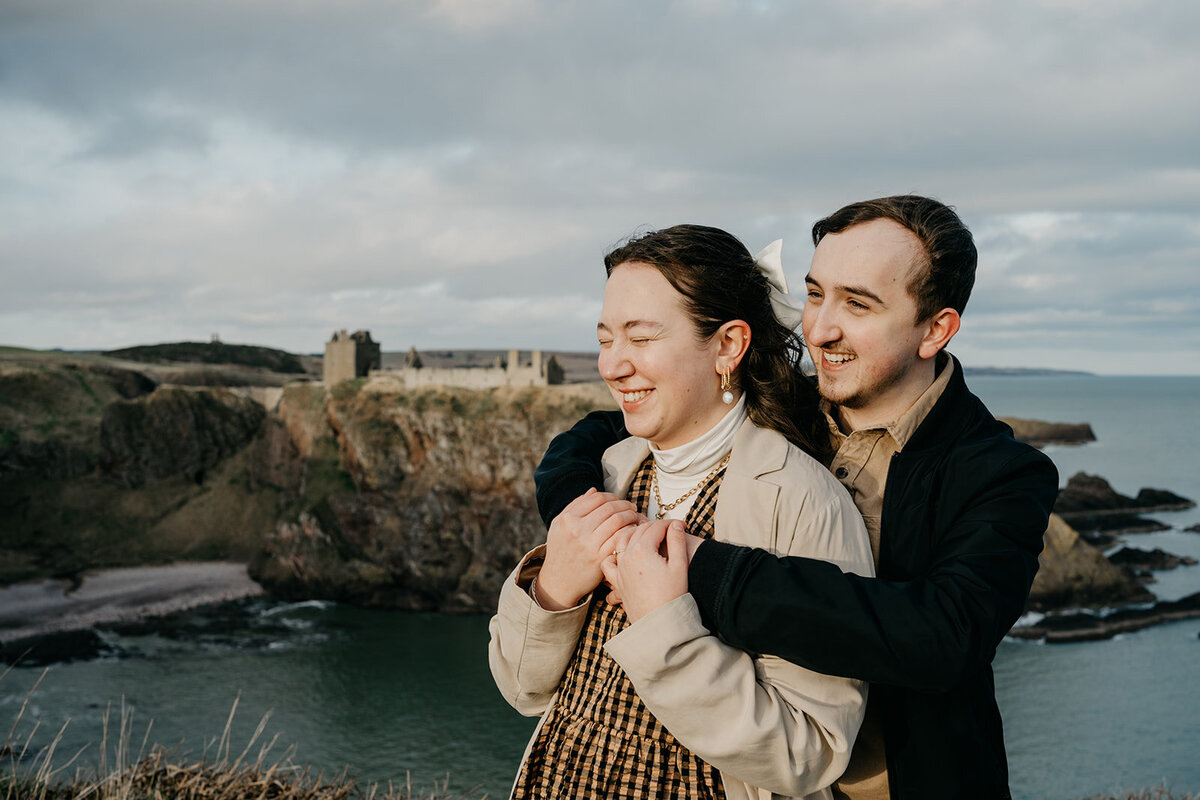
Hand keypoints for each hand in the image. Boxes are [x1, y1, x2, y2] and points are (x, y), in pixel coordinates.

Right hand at [537, 489, 639, 609]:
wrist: (558, 581)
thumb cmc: (560, 551)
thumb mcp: (558, 526)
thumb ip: (574, 506)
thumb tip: (594, 490)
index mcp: (568, 519)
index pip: (597, 498)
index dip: (611, 496)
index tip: (617, 500)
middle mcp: (578, 530)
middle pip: (610, 507)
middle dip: (625, 504)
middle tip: (631, 507)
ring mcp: (589, 545)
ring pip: (618, 520)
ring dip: (630, 515)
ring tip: (634, 516)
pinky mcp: (600, 558)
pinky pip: (620, 538)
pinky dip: (630, 531)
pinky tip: (632, 531)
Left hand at [606, 530, 704, 606]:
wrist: (660, 622)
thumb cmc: (672, 596)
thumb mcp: (680, 565)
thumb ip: (677, 540)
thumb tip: (676, 524)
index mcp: (642, 550)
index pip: (656, 527)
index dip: (670, 524)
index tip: (679, 526)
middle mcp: (626, 557)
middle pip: (639, 530)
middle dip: (655, 527)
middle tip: (669, 530)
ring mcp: (619, 568)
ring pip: (621, 540)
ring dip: (633, 534)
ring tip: (647, 536)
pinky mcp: (617, 580)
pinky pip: (609, 561)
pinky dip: (614, 553)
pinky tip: (624, 553)